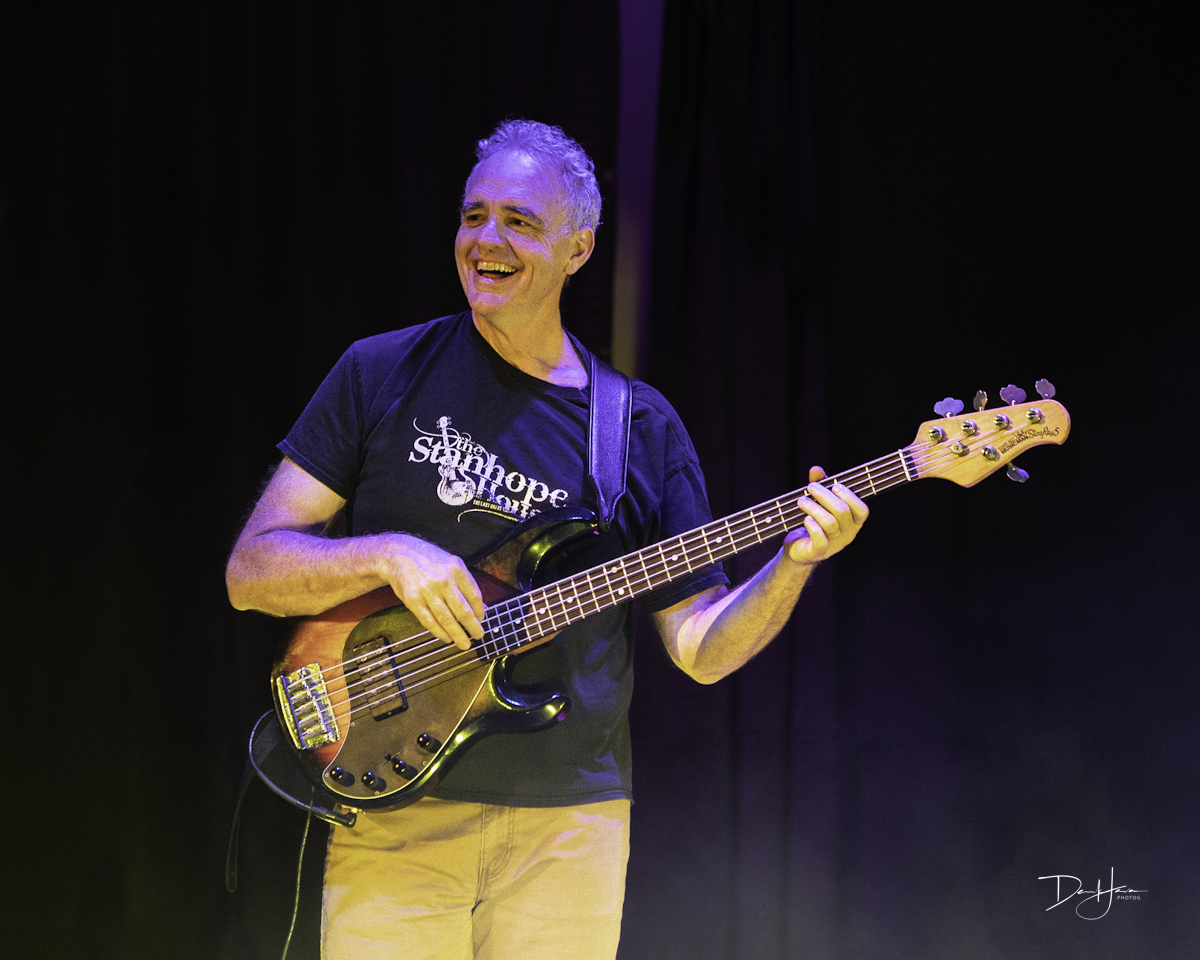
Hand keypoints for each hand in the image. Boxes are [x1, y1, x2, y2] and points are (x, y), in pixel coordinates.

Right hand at [373, 534, 485, 649]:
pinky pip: (429, 621)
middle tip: (478, 636)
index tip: (481, 620)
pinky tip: (446, 637)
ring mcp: (427, 591)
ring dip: (457, 635)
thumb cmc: (428, 559)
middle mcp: (443, 580)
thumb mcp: (451, 563)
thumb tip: (480, 606)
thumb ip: (465, 583)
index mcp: (456, 569)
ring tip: (464, 643)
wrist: (398, 554)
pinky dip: (439, 632)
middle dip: (472, 627)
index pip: (474, 596)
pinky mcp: (413, 601)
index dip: (480, 612)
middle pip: (462, 611)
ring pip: (447, 620)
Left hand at [782, 466, 868, 565]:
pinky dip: (812, 525)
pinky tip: (805, 518)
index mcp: (853, 522)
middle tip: (810, 487)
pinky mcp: (820, 552)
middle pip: (842, 511)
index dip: (850, 496)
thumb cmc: (814, 522)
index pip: (862, 510)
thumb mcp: (818, 502)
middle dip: (824, 495)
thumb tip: (816, 469)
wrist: (800, 549)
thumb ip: (820, 485)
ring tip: (801, 501)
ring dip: (813, 508)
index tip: (835, 485)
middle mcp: (848, 534)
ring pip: (829, 522)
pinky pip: (820, 538)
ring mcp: (835, 544)